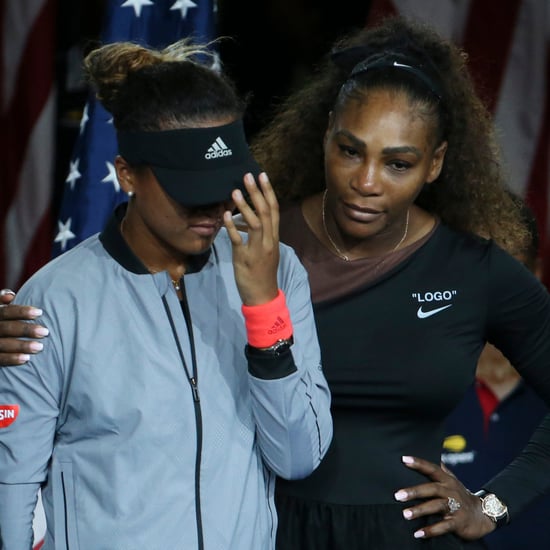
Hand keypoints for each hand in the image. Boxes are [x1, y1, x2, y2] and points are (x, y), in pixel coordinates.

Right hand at [0, 289, 48, 365]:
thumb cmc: (3, 322)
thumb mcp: (0, 311)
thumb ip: (4, 303)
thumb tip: (10, 296)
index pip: (5, 311)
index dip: (21, 312)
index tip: (40, 312)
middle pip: (5, 328)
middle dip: (25, 329)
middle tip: (45, 332)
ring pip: (2, 344)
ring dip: (21, 346)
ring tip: (40, 347)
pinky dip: (11, 358)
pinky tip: (26, 359)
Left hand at [223, 172, 279, 305]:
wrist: (262, 295)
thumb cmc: (263, 272)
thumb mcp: (266, 250)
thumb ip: (260, 233)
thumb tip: (248, 217)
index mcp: (274, 237)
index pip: (274, 210)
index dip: (269, 191)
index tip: (263, 175)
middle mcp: (268, 241)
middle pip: (266, 212)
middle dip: (257, 192)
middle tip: (248, 175)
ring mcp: (257, 249)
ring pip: (255, 223)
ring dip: (245, 207)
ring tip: (234, 192)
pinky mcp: (244, 258)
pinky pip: (238, 240)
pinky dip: (231, 228)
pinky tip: (224, 216)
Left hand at [394, 455, 495, 539]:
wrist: (483, 514)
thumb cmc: (461, 495)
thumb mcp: (452, 480)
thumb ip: (440, 469)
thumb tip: (427, 454)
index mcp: (447, 480)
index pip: (432, 469)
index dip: (419, 463)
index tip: (404, 459)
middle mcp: (450, 491)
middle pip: (431, 488)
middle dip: (414, 492)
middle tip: (398, 495)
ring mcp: (455, 506)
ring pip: (436, 506)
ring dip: (420, 510)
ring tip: (405, 514)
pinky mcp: (458, 522)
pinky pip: (444, 526)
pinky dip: (431, 530)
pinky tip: (419, 533)